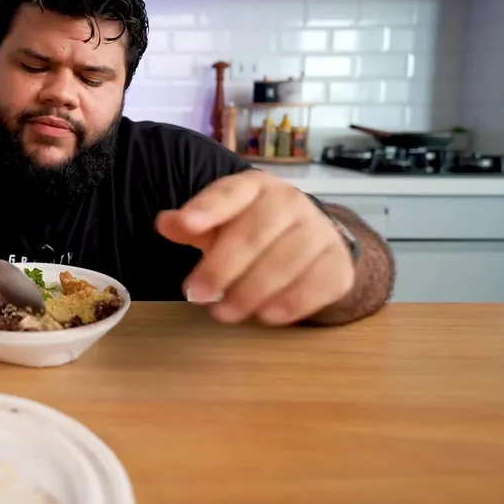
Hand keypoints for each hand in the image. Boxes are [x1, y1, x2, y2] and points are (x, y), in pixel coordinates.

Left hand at [156, 170, 354, 325]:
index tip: (185, 225)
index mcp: (255, 186)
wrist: (314, 245)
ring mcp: (319, 231)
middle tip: (197, 296)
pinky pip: (317, 283)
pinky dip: (291, 302)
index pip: (230, 192)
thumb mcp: (220, 225)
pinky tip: (266, 317)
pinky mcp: (338, 263)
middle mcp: (290, 202)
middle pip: (256, 232)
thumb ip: (193, 226)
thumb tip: (165, 223)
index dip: (207, 208)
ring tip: (224, 314)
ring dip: (252, 291)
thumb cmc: (255, 233)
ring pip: (286, 260)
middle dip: (222, 267)